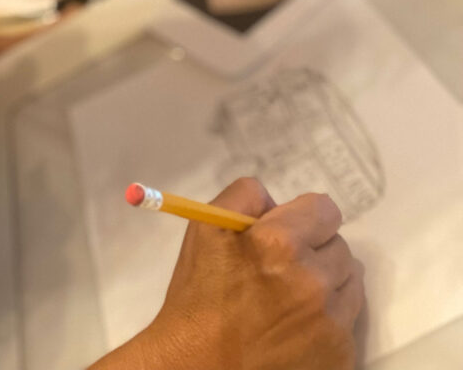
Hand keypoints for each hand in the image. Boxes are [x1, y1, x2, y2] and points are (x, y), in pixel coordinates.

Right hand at [145, 177, 364, 369]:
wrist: (197, 369)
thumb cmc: (198, 298)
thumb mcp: (206, 229)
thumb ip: (245, 195)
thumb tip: (279, 203)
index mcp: (280, 243)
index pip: (326, 210)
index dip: (306, 218)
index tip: (291, 232)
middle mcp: (314, 281)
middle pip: (340, 247)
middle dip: (316, 252)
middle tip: (284, 270)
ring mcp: (331, 324)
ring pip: (350, 284)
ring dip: (328, 285)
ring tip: (291, 301)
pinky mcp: (341, 357)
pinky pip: (349, 323)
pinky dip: (329, 322)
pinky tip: (296, 330)